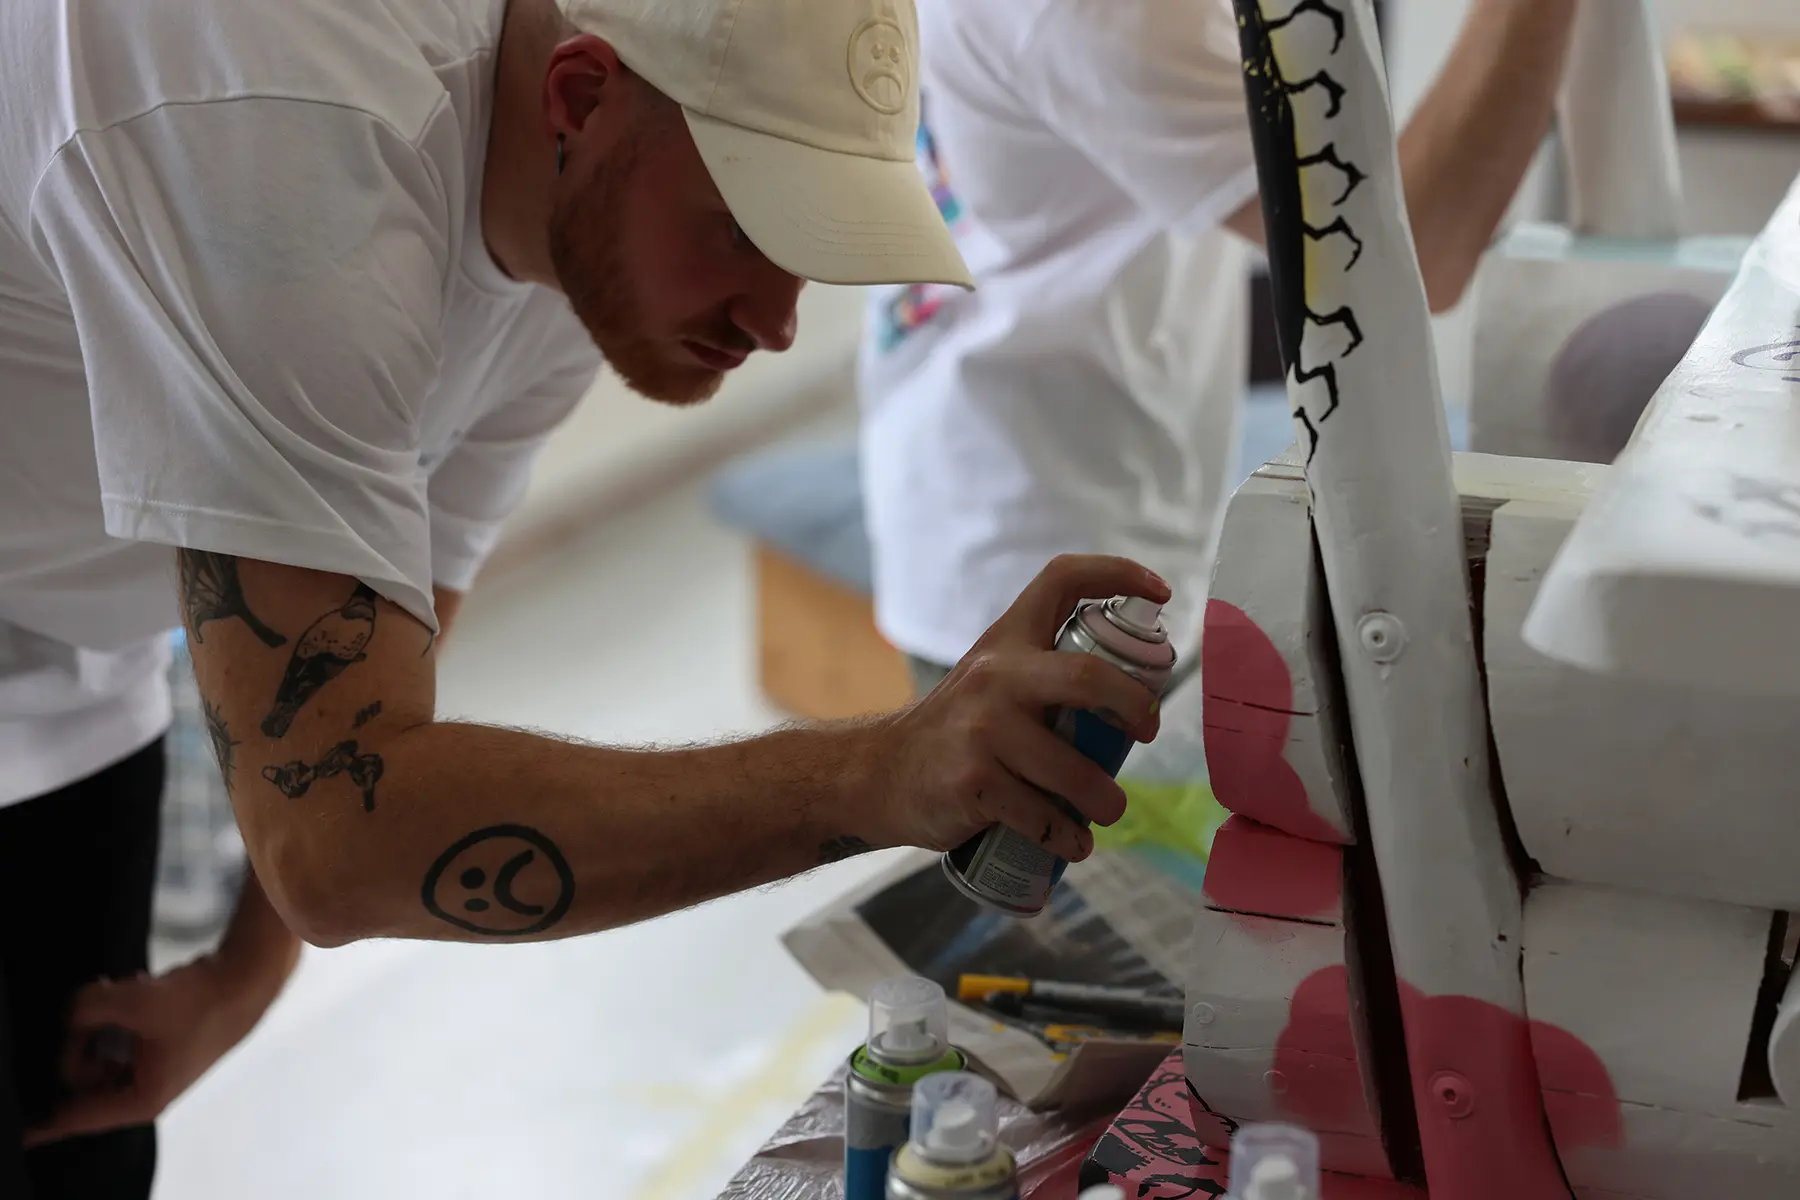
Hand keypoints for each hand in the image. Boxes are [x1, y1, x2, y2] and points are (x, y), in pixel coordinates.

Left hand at [25, 954, 283, 1146]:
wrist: (246, 979)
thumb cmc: (200, 1003)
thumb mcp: (133, 1001)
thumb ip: (83, 1009)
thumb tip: (68, 1014)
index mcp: (139, 1100)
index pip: (73, 1118)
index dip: (40, 1122)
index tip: (16, 1129)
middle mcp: (143, 1092)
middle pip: (81, 1079)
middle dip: (80, 1042)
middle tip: (89, 1011)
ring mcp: (150, 1069)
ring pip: (97, 1054)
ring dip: (100, 1024)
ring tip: (122, 995)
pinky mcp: (157, 1046)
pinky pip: (116, 1038)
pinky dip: (117, 1016)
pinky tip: (133, 991)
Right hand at [867, 554, 1169, 862]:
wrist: (878, 774)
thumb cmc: (955, 730)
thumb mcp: (990, 680)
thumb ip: (1044, 675)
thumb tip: (1133, 694)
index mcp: (1006, 640)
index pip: (1062, 580)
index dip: (1117, 574)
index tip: (1162, 592)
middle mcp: (995, 676)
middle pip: (1090, 676)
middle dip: (1135, 707)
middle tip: (1145, 732)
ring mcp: (982, 730)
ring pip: (1074, 770)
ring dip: (1105, 801)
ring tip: (1108, 811)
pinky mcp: (973, 782)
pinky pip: (1043, 817)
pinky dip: (1068, 838)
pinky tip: (1072, 843)